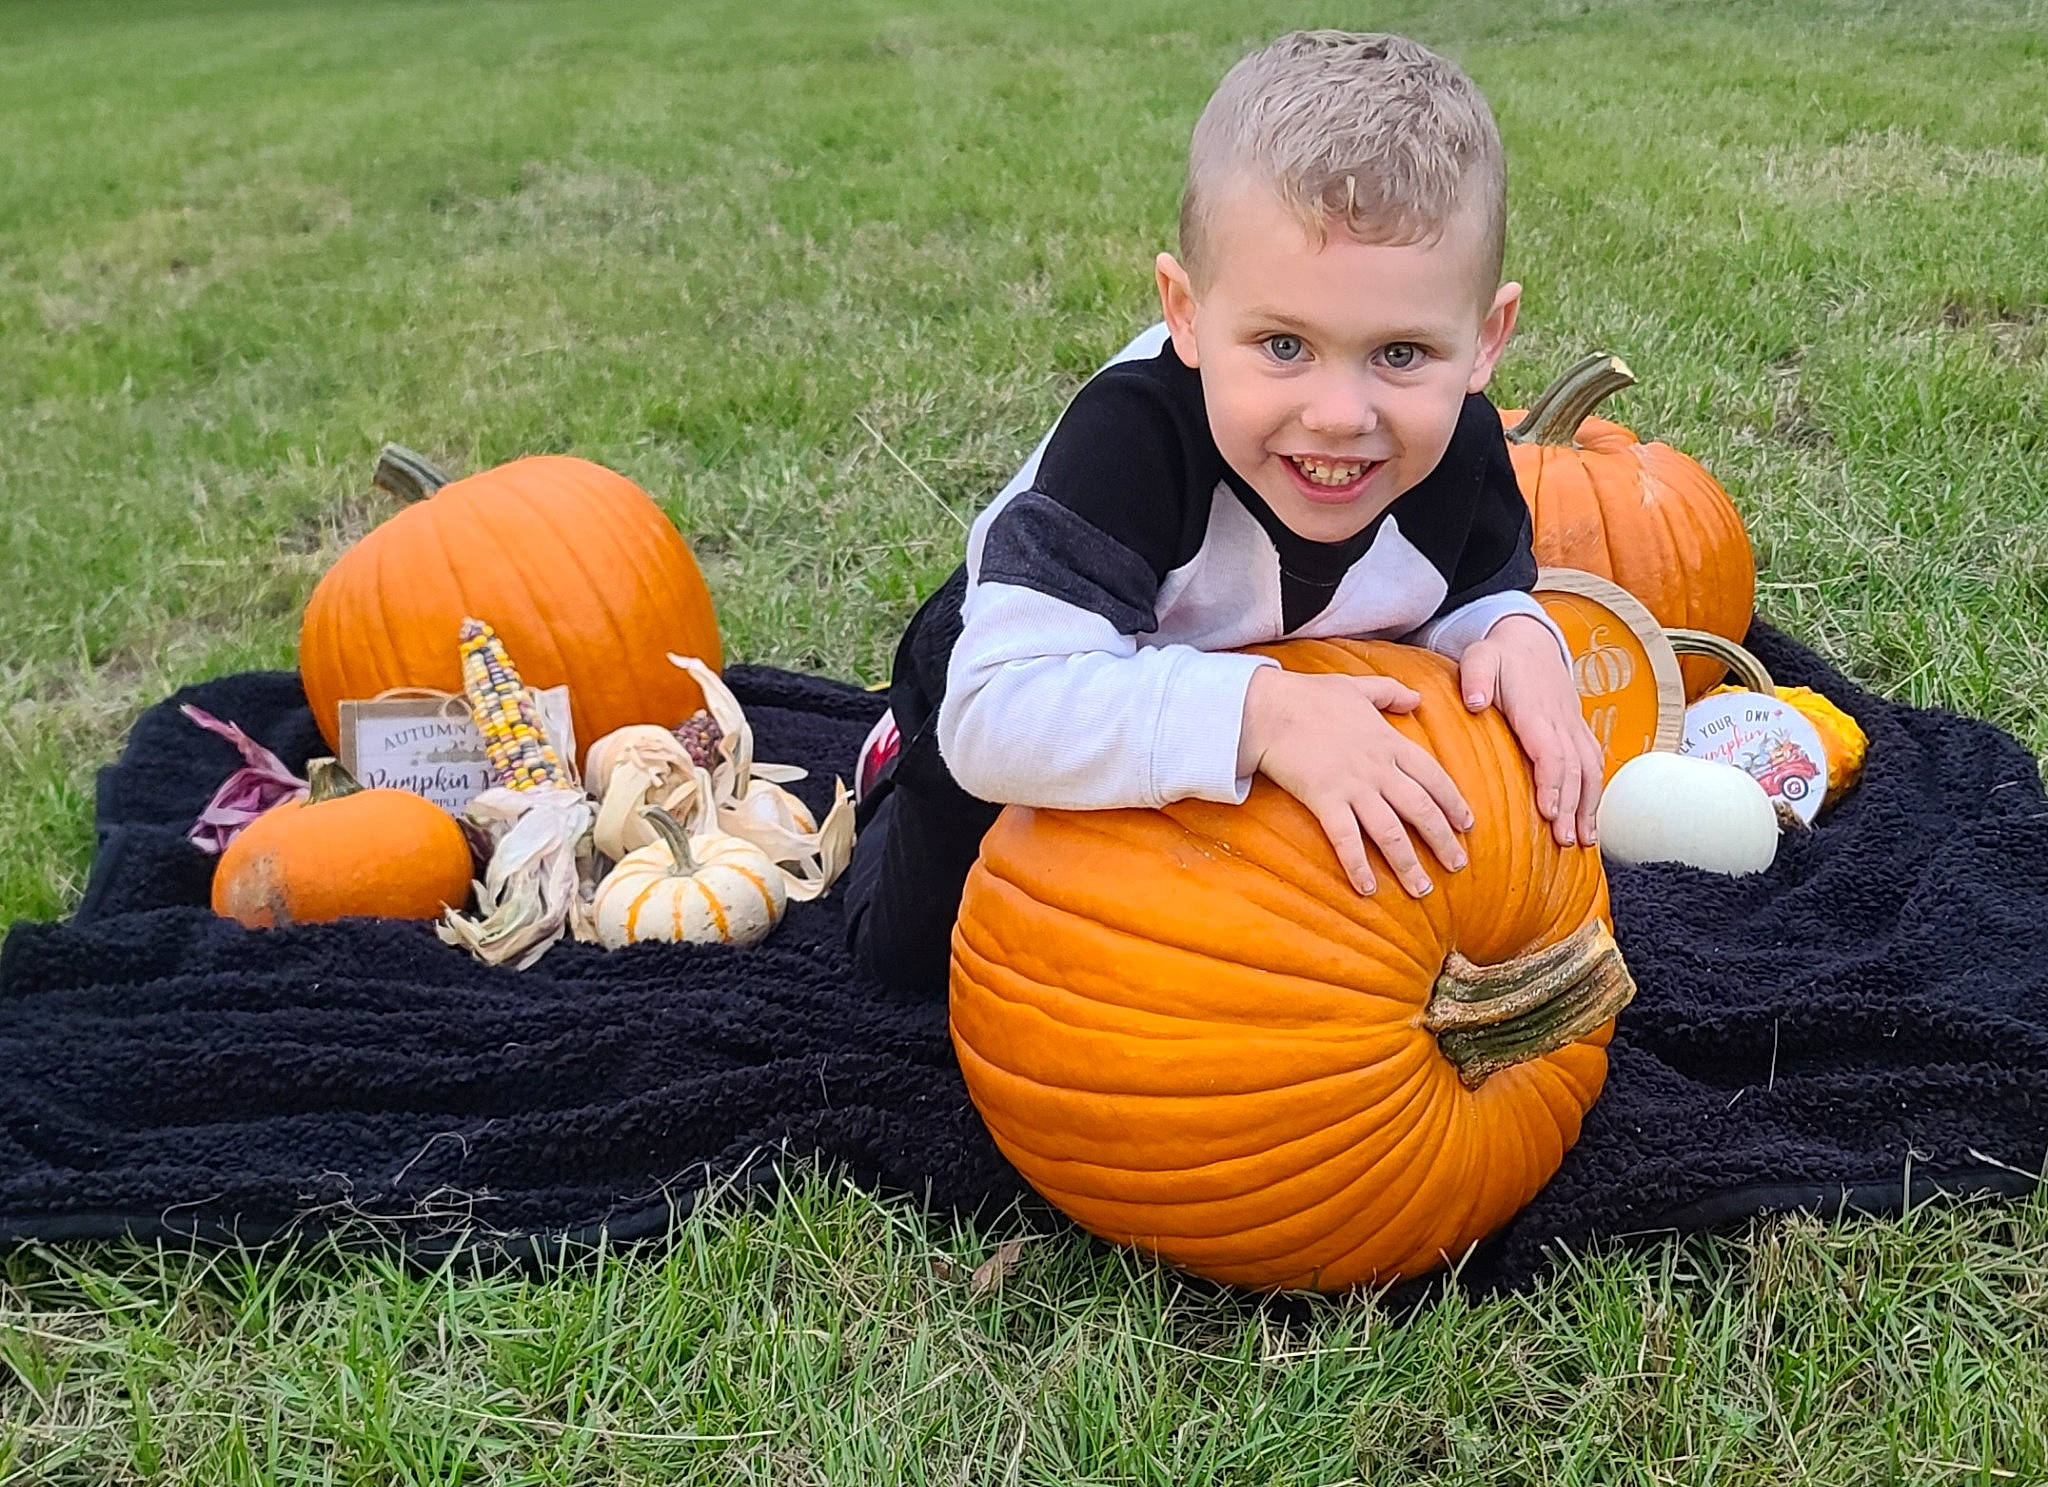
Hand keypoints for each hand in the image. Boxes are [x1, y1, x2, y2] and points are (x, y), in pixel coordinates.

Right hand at [1237, 667, 1472, 897]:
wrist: (1270, 708)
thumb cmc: (1309, 695)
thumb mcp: (1358, 686)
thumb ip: (1390, 693)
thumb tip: (1416, 698)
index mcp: (1390, 742)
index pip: (1434, 776)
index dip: (1453, 803)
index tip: (1467, 824)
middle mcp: (1379, 768)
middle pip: (1421, 810)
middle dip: (1443, 840)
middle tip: (1458, 865)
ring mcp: (1353, 786)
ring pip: (1391, 832)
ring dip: (1409, 864)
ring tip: (1422, 889)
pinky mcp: (1325, 800)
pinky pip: (1347, 840)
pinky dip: (1359, 866)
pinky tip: (1368, 889)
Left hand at [1458, 614, 1603, 846]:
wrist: (1531, 641)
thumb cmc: (1500, 655)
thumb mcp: (1480, 657)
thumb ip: (1475, 677)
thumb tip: (1475, 702)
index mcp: (1536, 711)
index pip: (1550, 751)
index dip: (1552, 782)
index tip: (1547, 811)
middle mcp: (1561, 722)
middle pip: (1573, 769)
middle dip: (1571, 806)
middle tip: (1563, 840)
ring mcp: (1574, 728)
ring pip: (1590, 770)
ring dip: (1589, 807)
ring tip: (1583, 841)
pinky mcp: (1579, 732)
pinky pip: (1595, 765)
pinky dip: (1596, 795)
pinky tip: (1590, 822)